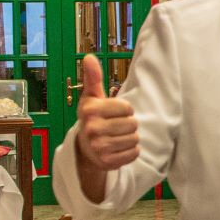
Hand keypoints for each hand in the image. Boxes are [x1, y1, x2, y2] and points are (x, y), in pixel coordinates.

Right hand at [74, 55, 137, 200]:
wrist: (84, 149)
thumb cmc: (93, 118)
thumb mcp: (92, 97)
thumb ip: (93, 78)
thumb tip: (89, 56)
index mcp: (89, 110)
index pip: (127, 107)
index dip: (124, 110)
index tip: (112, 114)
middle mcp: (92, 129)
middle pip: (133, 124)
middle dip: (128, 125)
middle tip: (115, 128)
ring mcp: (98, 147)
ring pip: (135, 139)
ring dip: (130, 138)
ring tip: (116, 138)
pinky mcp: (107, 162)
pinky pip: (134, 153)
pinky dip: (131, 152)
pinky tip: (118, 149)